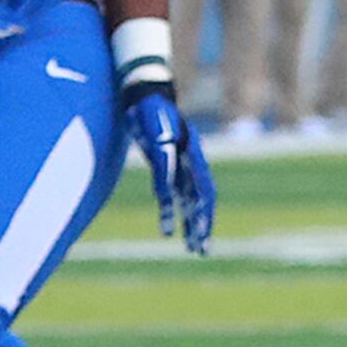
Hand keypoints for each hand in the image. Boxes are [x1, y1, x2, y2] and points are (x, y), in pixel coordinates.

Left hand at [122, 69, 216, 253]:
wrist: (142, 96)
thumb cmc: (150, 112)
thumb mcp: (155, 135)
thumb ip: (162, 162)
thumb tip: (164, 193)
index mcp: (193, 156)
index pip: (203, 190)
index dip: (203, 212)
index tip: (201, 231)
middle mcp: (191, 165)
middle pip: (201, 201)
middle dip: (203, 226)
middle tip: (203, 250)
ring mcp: (180, 167)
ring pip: (189, 203)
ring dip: (191, 226)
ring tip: (193, 249)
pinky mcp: (166, 168)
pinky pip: (172, 196)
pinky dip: (170, 213)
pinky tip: (167, 230)